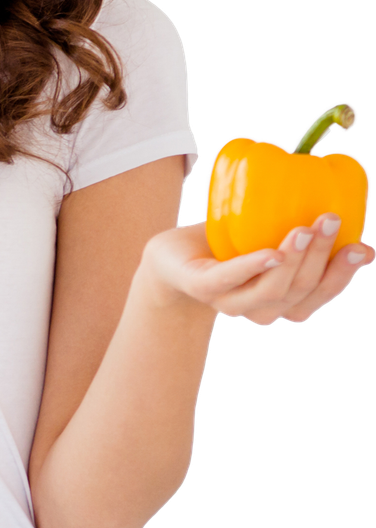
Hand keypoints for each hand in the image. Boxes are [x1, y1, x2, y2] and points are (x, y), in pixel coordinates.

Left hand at [140, 218, 373, 326]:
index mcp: (282, 301)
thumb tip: (355, 229)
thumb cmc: (228, 246)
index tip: (363, 247)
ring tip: (303, 229)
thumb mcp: (270, 238)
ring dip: (293, 260)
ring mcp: (230, 301)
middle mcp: (260, 308)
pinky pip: (230, 280)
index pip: (320, 294)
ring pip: (271, 290)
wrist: (171, 255)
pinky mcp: (202, 286)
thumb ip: (304, 237)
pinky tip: (271, 254)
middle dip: (320, 256)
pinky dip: (253, 267)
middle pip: (300, 290)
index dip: (343, 273)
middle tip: (330, 219)